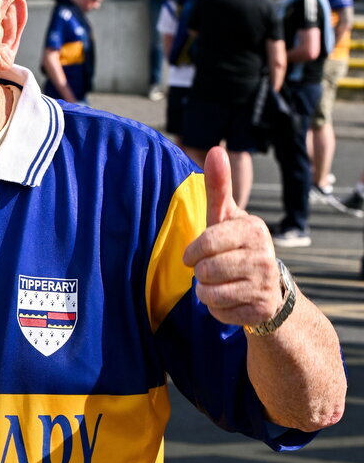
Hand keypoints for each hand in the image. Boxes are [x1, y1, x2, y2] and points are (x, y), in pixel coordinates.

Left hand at [182, 147, 281, 327]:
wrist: (269, 289)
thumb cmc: (238, 246)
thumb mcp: (227, 218)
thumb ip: (219, 187)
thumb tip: (214, 149)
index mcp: (253, 230)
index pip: (207, 242)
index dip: (193, 252)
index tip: (192, 256)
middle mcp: (264, 256)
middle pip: (206, 270)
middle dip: (200, 273)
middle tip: (211, 270)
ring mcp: (264, 285)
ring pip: (210, 293)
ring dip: (205, 291)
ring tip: (218, 284)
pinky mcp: (259, 310)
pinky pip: (218, 312)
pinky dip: (216, 309)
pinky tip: (230, 299)